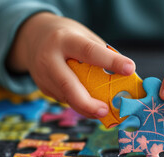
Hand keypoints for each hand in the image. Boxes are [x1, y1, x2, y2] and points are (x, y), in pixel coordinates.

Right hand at [7, 12, 134, 117]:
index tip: (130, 69)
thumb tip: (125, 79)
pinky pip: (64, 99)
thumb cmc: (69, 38)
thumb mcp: (84, 37)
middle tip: (105, 111)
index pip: (90, 51)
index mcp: (65, 40)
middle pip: (68, 84)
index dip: (110, 61)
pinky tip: (88, 103)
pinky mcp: (43, 87)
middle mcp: (49, 58)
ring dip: (86, 107)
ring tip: (102, 111)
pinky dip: (79, 103)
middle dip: (87, 102)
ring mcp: (42, 75)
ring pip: (66, 97)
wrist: (34, 37)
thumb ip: (102, 55)